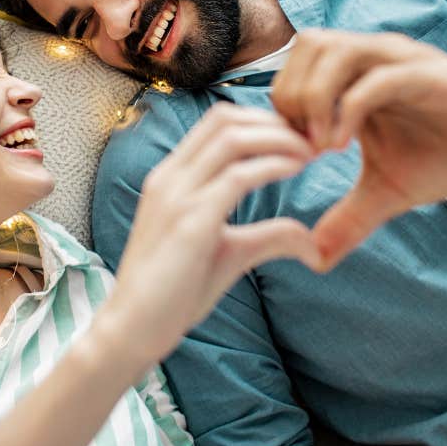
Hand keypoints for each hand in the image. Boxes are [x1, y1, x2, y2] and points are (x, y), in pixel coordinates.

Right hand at [105, 103, 320, 363]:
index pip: (217, 122)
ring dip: (279, 138)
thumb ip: (268, 238)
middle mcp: (170, 177)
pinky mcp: (190, 221)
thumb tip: (314, 245)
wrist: (132, 328)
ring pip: (233, 137)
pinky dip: (274, 164)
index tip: (300, 139)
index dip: (264, 121)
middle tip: (313, 140)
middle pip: (226, 117)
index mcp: (171, 177)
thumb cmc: (173, 293)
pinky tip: (296, 169)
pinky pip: (238, 176)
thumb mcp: (229, 254)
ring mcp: (177, 195)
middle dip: (275, 120)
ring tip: (311, 152)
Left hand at [269, 30, 446, 271]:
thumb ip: (348, 219)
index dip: (280, 108)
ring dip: (314, 98)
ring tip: (319, 150)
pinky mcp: (432, 76)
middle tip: (300, 151)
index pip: (296, 67)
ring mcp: (403, 62)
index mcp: (359, 76)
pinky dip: (349, 108)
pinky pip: (378, 77)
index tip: (288, 157)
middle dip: (290, 98)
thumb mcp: (388, 193)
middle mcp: (377, 58)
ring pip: (335, 51)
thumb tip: (315, 260)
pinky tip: (342, 148)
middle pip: (307, 46)